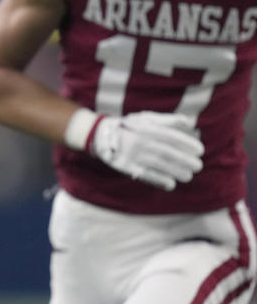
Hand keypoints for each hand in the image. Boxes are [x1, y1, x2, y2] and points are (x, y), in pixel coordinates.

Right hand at [88, 111, 203, 190]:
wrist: (103, 135)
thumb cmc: (131, 126)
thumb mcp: (147, 118)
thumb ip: (167, 120)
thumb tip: (189, 122)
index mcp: (147, 128)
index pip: (171, 136)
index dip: (187, 143)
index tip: (200, 150)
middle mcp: (141, 141)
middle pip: (167, 152)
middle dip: (185, 160)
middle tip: (198, 165)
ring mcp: (134, 154)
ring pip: (158, 164)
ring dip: (176, 171)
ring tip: (188, 176)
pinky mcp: (127, 166)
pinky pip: (145, 174)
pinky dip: (159, 180)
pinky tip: (171, 184)